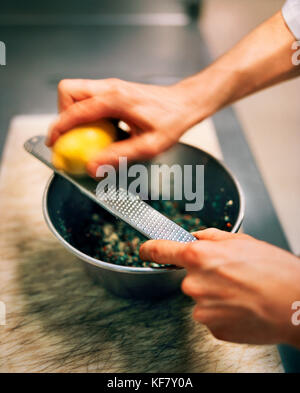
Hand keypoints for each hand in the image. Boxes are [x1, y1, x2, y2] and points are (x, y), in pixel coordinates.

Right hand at [46, 78, 209, 175]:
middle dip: (63, 113)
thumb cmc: (172, 121)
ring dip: (74, 113)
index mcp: (116, 99)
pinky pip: (90, 98)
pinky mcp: (115, 90)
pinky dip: (87, 114)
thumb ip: (119, 156)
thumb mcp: (148, 145)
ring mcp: (112, 86)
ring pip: (77, 92)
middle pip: (69, 90)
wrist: (185, 103)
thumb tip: (92, 168)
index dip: (59, 127)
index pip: (75, 110)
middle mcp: (110, 87)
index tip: (53, 143)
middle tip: (72, 136)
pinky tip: (103, 130)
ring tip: (88, 135)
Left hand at [139, 228, 299, 346]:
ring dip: (215, 295)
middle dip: (205, 275)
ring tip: (241, 292)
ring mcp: (202, 309)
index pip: (161, 251)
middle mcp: (194, 284)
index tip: (144, 250)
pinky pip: (211, 315)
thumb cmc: (273, 271)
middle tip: (232, 275)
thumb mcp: (241, 241)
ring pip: (201, 298)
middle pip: (189, 277)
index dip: (150, 249)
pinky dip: (223, 311)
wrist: (296, 304)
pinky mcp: (213, 328)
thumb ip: (211, 237)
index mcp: (199, 258)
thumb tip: (196, 237)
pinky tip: (241, 306)